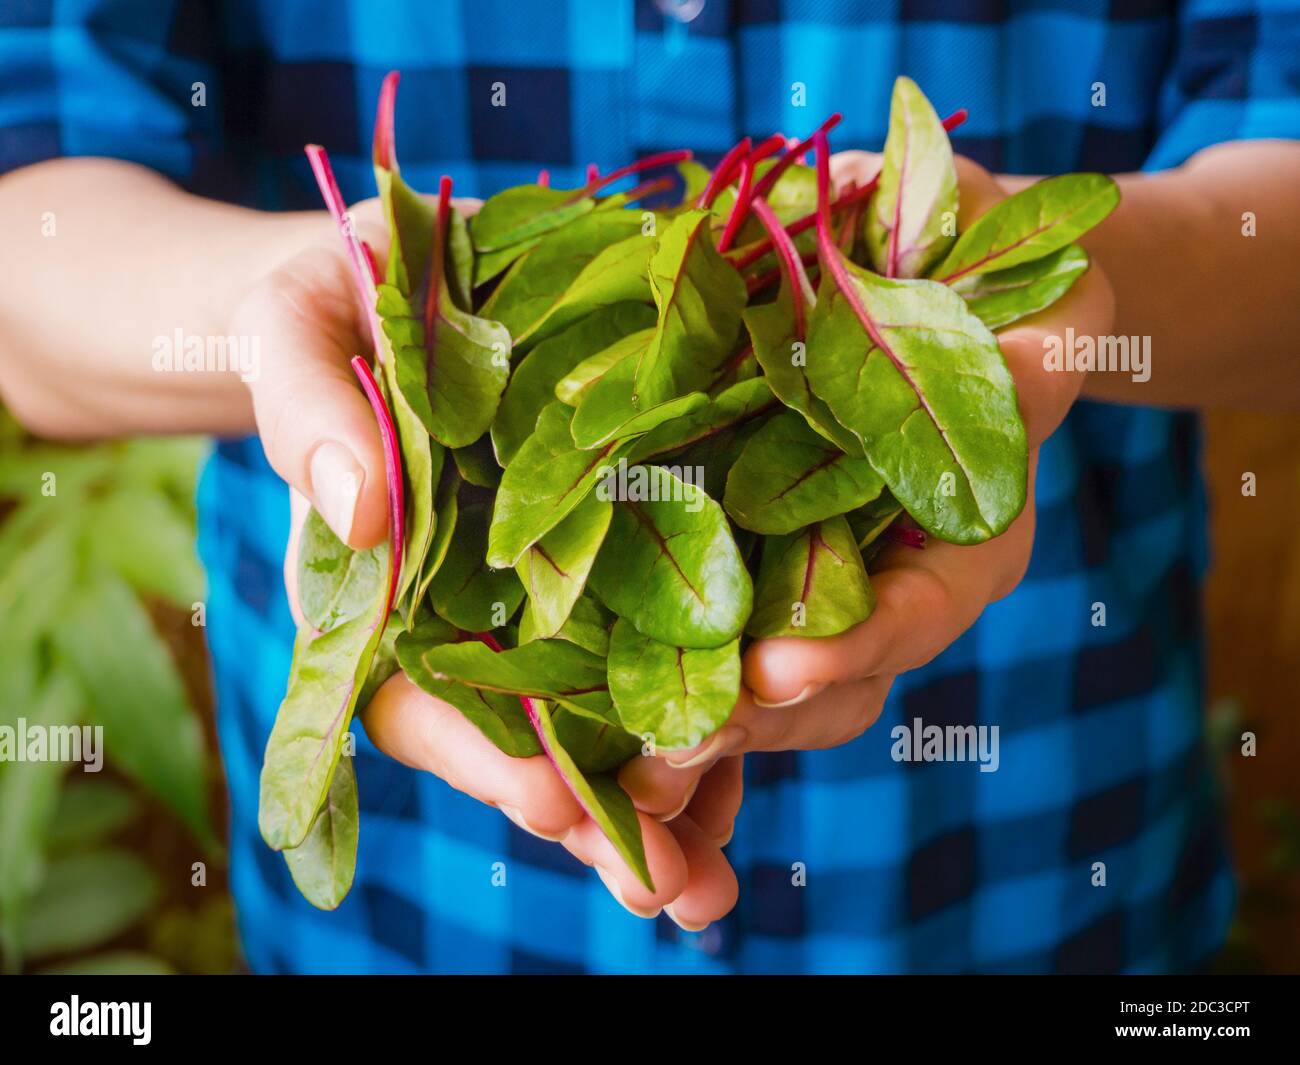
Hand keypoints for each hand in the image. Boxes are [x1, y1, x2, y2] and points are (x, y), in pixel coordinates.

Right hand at [249, 196, 741, 927]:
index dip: (474, 751)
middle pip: (531, 737)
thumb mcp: (297, 335)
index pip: (418, 699)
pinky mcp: (635, 550)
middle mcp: (477, 615)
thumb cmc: (334, 309)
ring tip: (717, 882)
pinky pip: (676, 635)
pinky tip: (772, 741)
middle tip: (664, 886)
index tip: (543, 793)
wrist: (416, 271)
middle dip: (594, 817)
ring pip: (612, 713)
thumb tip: (357, 510)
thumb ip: (307, 414)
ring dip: (670, 797)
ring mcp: (562, 592)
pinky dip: (719, 696)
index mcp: (385, 594)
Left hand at [620, 150, 1115, 813]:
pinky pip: (711, 630)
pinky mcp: (757, 562)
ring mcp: (823, 584)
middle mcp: (894, 585)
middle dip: (758, 719)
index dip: (853, 647)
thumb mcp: (1034, 317)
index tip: (779, 672)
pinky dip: (659, 665)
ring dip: (701, 719)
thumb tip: (1033, 365)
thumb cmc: (1004, 300)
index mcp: (965, 543)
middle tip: (675, 746)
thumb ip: (1031, 359)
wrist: (952, 293)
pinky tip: (588, 688)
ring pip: (769, 686)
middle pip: (835, 687)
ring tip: (626, 752)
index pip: (917, 616)